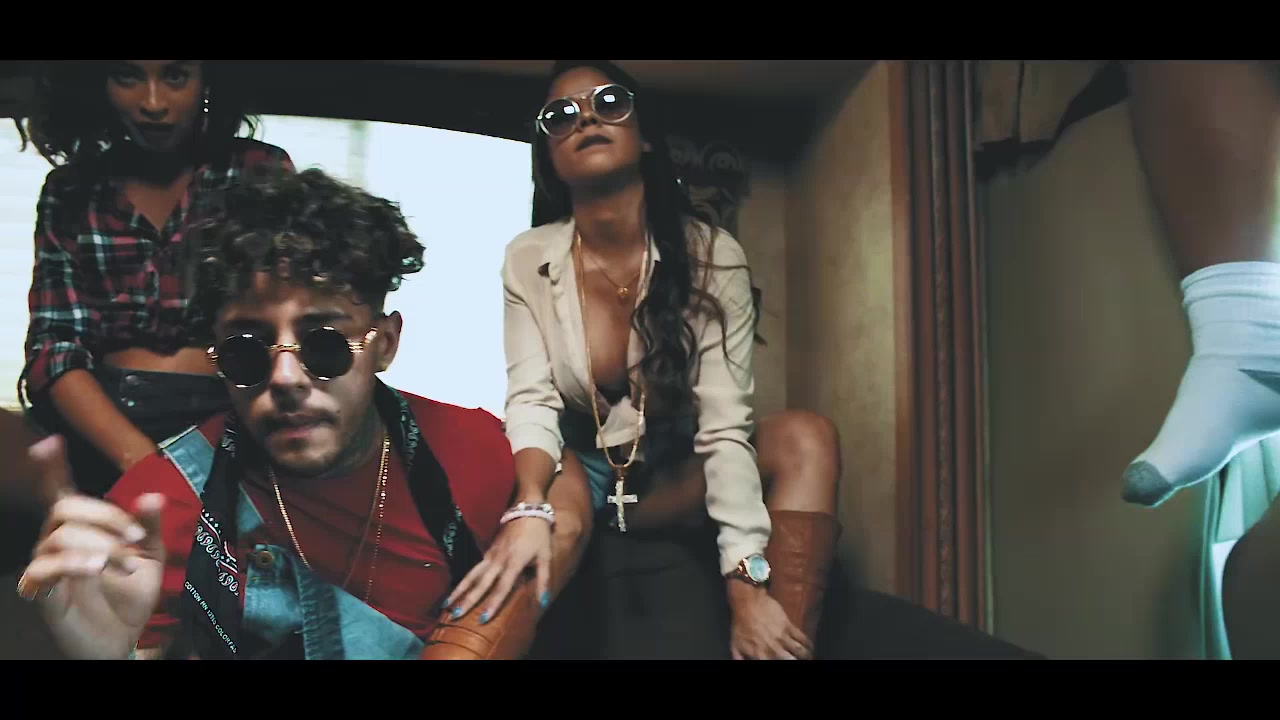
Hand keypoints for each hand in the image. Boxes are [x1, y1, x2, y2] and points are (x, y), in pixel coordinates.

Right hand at [16, 436, 166, 659]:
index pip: (62, 493)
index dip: (53, 468)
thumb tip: (152, 496)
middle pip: (64, 508)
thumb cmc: (129, 595)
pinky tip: (95, 568)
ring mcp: (47, 569)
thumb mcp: (150, 556)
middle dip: (104, 515)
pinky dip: (69, 563)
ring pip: (59, 536)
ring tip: (127, 565)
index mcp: (82, 530)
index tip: (51, 441)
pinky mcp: (42, 595)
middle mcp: (58, 544)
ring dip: (101, 545)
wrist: (127, 639)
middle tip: (134, 537)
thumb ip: (148, 527)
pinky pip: (41, 571)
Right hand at [443, 514, 552, 623]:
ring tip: (446, 605)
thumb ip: (543, 580)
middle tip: (454, 616)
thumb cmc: (539, 535)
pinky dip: (464, 581)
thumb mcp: (545, 556)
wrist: (527, 509)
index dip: (492, 604)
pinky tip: (456, 591)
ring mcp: (490, 555)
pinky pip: (473, 569)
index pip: (502, 588)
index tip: (483, 619)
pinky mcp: (487, 552)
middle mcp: (498, 560)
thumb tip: (543, 602)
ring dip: (459, 590)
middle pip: (480, 583)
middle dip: (467, 600)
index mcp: (514, 563)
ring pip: (471, 575)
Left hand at [727, 580, 812, 659]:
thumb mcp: (735, 644)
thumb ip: (739, 658)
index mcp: (760, 655)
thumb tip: (741, 664)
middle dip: (795, 661)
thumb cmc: (740, 623)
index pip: (775, 665)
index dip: (782, 665)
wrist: (747, 602)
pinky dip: (808, 644)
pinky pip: (801, 637)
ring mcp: (782, 637)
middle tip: (798, 661)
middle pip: (790, 660)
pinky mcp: (788, 626)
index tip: (786, 664)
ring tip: (808, 657)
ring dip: (805, 655)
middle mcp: (773, 648)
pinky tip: (810, 646)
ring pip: (799, 651)